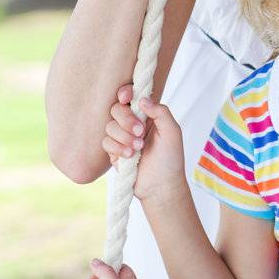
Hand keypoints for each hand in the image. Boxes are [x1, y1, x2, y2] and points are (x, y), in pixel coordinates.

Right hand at [102, 90, 187, 205]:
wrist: (161, 185)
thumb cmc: (170, 158)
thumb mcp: (172, 132)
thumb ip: (161, 112)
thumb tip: (142, 99)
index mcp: (147, 115)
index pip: (131, 97)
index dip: (126, 93)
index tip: (127, 98)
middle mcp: (133, 123)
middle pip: (116, 109)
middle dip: (126, 119)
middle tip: (140, 131)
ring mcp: (122, 137)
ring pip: (109, 126)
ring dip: (123, 136)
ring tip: (138, 148)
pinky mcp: (114, 152)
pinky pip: (106, 142)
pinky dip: (117, 148)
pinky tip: (130, 156)